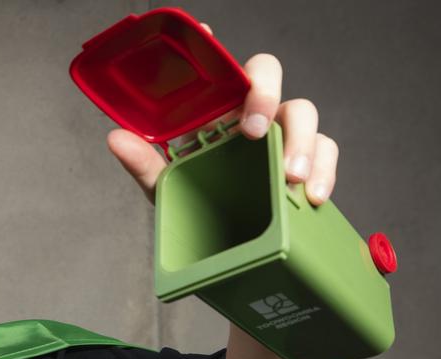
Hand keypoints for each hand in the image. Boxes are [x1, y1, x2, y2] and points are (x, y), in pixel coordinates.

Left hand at [107, 23, 338, 207]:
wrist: (223, 242)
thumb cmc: (195, 203)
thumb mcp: (166, 187)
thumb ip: (143, 164)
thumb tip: (115, 139)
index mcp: (215, 111)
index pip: (218, 68)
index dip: (213, 48)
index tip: (206, 33)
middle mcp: (250, 113)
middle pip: (267, 76)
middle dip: (265, 94)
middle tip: (254, 130)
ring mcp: (282, 134)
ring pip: (303, 112)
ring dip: (300, 140)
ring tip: (290, 176)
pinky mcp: (307, 160)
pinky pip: (326, 152)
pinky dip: (324, 171)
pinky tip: (312, 196)